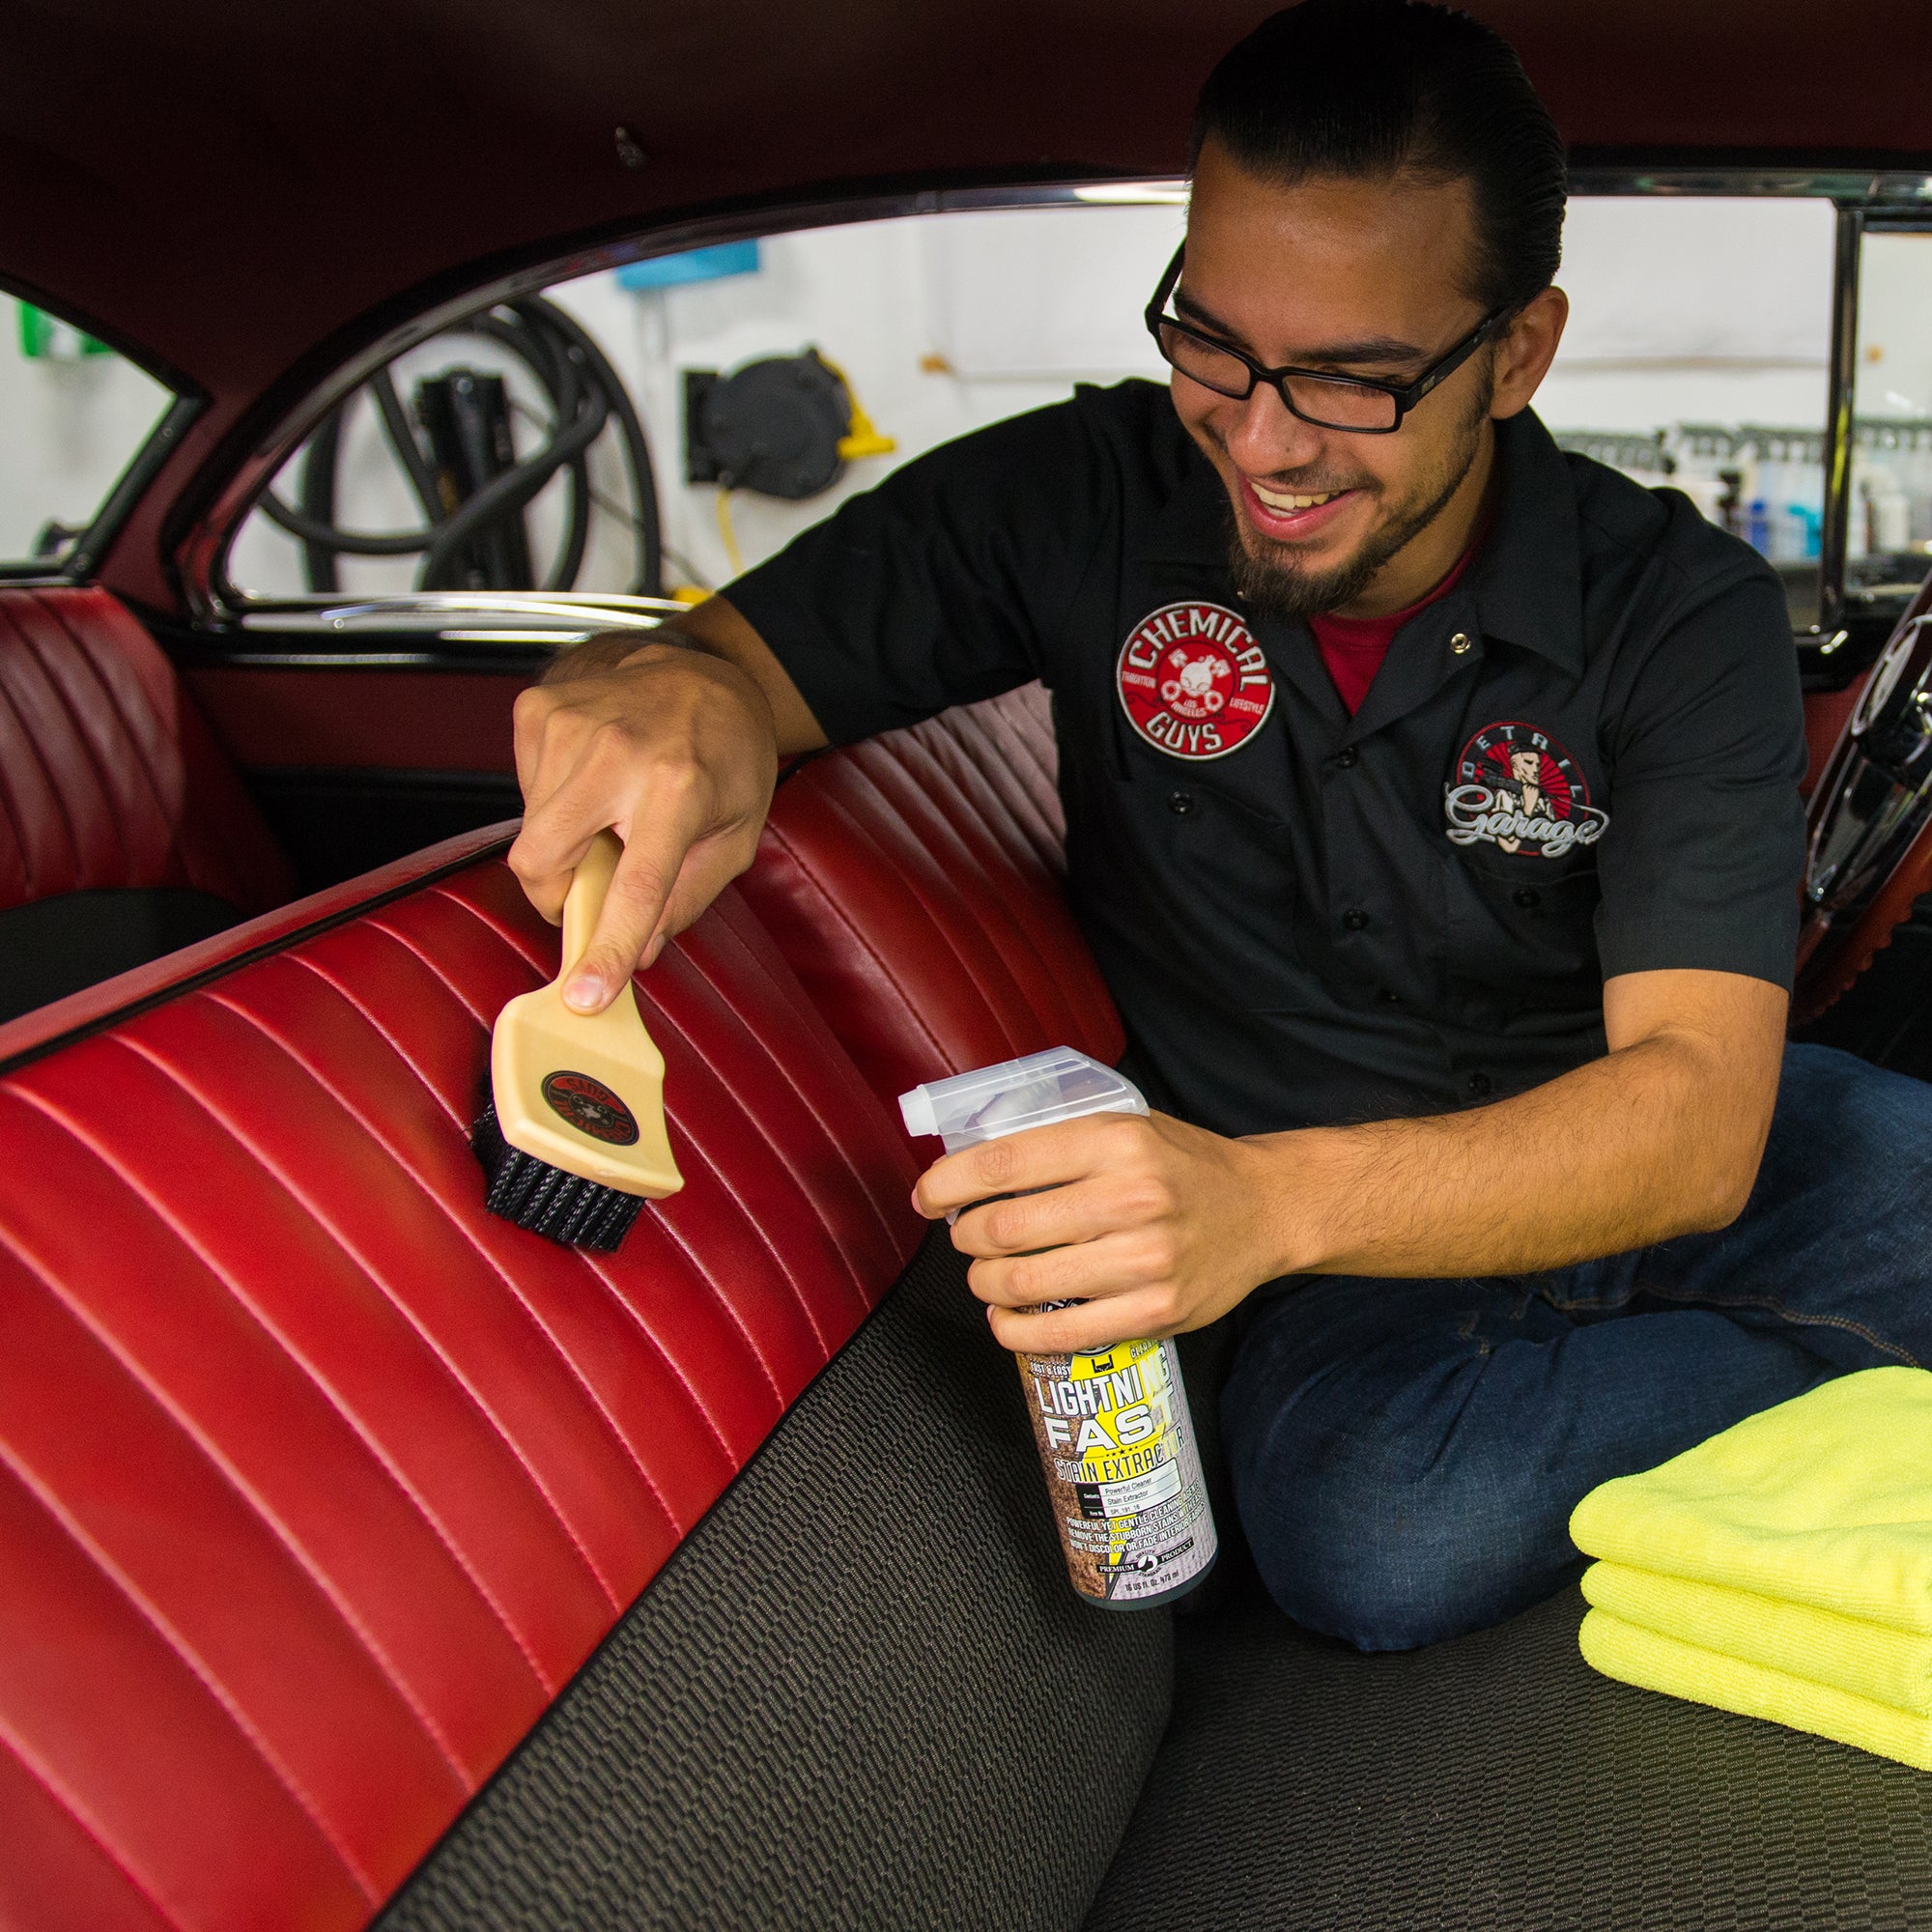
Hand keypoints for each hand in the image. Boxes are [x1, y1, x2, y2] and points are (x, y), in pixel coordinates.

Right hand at [508, 640, 778, 1010]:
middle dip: (556, 896)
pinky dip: (552, 802)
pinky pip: (523, 790)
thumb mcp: (736, 834)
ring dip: (562, 842)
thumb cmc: (727, 754)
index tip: (585, 995)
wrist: (702, 670)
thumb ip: (688, 898)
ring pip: (529, 830)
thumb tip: (639, 951)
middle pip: (544, 859)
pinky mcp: (537, 710)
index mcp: (680, 788)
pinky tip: (592, 780)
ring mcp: (570, 725)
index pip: (636, 886)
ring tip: (609, 812)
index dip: (608, 946)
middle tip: (589, 892)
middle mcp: (619, 752)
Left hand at [913, 1110, 1288, 1352]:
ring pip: (1022, 1284)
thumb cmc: (1185, 1167)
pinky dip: (1014, 1331)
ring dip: (984, 1284)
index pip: (1004, 1163)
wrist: (1265, 1210)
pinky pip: (1059, 1334)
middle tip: (965, 1237)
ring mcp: (1143, 1262)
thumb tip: (972, 1171)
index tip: (926, 1195)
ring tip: (986, 1276)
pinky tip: (1006, 1319)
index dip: (948, 1183)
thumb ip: (1059, 1145)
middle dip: (965, 1237)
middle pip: (1004, 1229)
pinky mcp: (1153, 1313)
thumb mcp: (1126, 1128)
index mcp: (1116, 1142)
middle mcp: (1131, 1199)